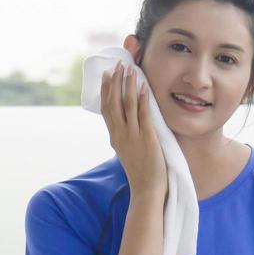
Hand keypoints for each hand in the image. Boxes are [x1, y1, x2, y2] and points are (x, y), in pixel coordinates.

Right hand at [100, 62, 166, 197]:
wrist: (147, 190)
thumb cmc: (141, 173)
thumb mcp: (128, 152)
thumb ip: (126, 138)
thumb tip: (126, 127)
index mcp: (115, 137)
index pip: (106, 108)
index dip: (106, 90)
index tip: (107, 75)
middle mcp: (120, 134)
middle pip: (113, 102)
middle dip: (115, 81)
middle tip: (117, 65)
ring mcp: (132, 136)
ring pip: (127, 105)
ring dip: (128, 85)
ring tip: (130, 69)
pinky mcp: (146, 138)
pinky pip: (143, 115)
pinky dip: (143, 99)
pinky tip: (144, 87)